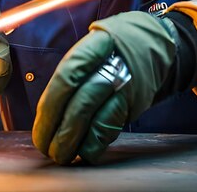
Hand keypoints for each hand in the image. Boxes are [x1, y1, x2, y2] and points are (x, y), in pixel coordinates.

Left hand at [32, 11, 177, 164]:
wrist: (157, 42)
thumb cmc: (113, 47)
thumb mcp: (92, 43)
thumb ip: (73, 71)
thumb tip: (45, 112)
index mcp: (95, 46)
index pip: (66, 77)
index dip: (50, 105)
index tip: (39, 124)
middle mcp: (112, 66)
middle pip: (81, 103)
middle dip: (59, 131)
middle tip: (44, 147)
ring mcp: (127, 86)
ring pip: (97, 121)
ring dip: (75, 143)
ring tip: (60, 154)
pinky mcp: (136, 104)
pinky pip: (112, 128)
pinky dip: (95, 144)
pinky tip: (83, 151)